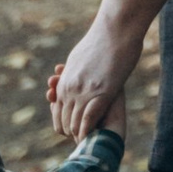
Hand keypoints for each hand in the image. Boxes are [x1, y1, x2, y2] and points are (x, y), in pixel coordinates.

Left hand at [47, 16, 131, 143]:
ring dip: (80, 135)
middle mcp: (70, 87)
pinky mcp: (101, 93)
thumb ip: (75, 70)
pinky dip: (89, 132)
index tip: (73, 131)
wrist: (116, 28)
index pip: (57, 109)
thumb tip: (71, 75)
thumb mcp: (81, 56)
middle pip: (64, 119)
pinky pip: (88, 120)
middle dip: (72, 132)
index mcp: (65, 79)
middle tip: (83, 141)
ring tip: (90, 143)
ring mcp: (84, 90)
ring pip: (74, 123)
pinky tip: (95, 138)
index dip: (63, 122)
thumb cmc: (103, 38)